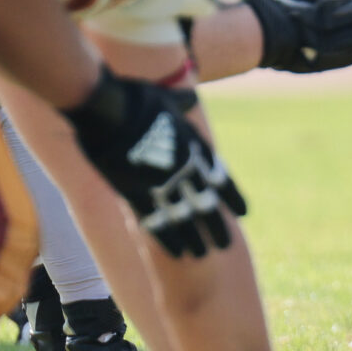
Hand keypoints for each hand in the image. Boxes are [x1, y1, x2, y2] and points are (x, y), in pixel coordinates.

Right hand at [65, 69, 246, 256]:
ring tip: (204, 254)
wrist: (107, 108)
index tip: (244, 213)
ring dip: (195, 238)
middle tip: (226, 244)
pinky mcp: (135, 192)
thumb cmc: (135, 97)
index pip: (219, 177)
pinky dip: (168, 238)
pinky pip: (156, 222)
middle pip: (206, 203)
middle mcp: (183, 168)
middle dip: (216, 226)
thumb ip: (181, 104)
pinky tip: (179, 252)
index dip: (232, 197)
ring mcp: (160, 182)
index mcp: (193, 146)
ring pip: (184, 218)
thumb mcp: (167, 99)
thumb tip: (189, 96)